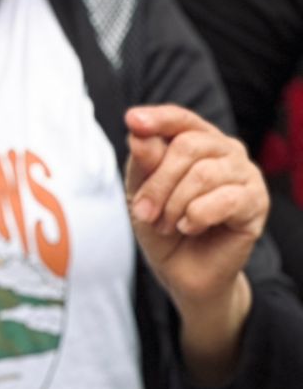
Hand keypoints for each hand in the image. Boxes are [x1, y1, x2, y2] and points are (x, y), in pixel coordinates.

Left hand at [125, 104, 266, 310]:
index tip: (133, 121)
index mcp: (197, 140)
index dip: (157, 118)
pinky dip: (197, 216)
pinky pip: (225, 200)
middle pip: (187, 147)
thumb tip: (138, 136)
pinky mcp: (256, 202)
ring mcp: (245, 174)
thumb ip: (143, 163)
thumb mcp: (141, 191)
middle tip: (143, 212)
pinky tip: (191, 227)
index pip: (180, 118)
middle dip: (157, 182)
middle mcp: (225, 150)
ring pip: (203, 174)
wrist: (183, 270)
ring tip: (168, 225)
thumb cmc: (163, 225)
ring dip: (174, 205)